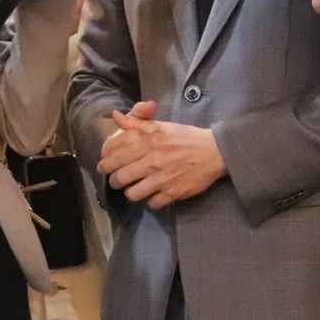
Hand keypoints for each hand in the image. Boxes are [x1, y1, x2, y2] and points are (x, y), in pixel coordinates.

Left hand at [97, 101, 227, 208]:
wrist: (213, 151)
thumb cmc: (185, 136)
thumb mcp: (160, 125)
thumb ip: (136, 122)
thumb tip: (115, 116)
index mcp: (147, 142)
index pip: (115, 157)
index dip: (105, 164)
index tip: (106, 166)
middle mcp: (152, 161)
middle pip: (119, 178)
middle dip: (115, 181)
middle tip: (118, 180)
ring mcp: (162, 179)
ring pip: (132, 194)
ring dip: (131, 192)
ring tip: (136, 187)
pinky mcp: (173, 193)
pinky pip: (152, 203)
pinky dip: (151, 200)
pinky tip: (154, 193)